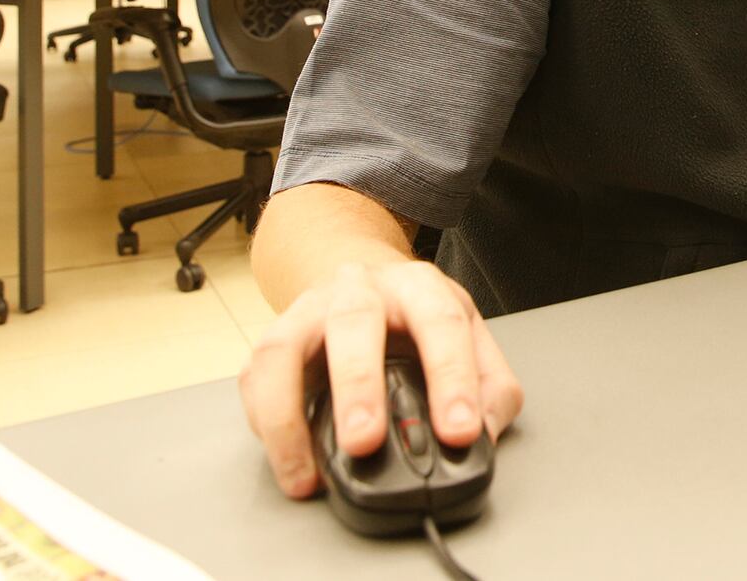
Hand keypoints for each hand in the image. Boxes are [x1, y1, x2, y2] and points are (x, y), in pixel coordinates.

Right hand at [239, 259, 524, 498]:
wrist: (360, 275)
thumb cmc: (415, 317)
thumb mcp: (467, 337)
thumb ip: (489, 386)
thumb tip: (485, 435)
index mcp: (418, 286)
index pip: (441, 322)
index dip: (453, 378)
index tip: (459, 431)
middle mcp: (360, 290)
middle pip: (356, 324)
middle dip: (359, 386)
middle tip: (366, 442)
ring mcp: (309, 310)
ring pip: (287, 349)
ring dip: (292, 413)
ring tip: (310, 470)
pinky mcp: (272, 339)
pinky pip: (256, 380)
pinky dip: (268, 427)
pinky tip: (291, 463)